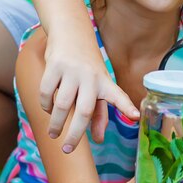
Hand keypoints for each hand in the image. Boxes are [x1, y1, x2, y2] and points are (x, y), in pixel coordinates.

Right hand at [40, 28, 139, 151]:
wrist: (71, 32)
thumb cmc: (87, 66)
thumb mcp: (97, 86)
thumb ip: (99, 113)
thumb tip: (98, 139)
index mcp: (105, 82)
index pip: (118, 96)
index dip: (127, 107)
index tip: (136, 117)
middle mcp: (91, 77)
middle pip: (85, 111)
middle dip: (75, 134)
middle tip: (67, 149)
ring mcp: (73, 71)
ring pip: (63, 104)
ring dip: (56, 123)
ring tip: (53, 134)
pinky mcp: (55, 65)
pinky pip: (47, 92)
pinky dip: (46, 105)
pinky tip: (48, 110)